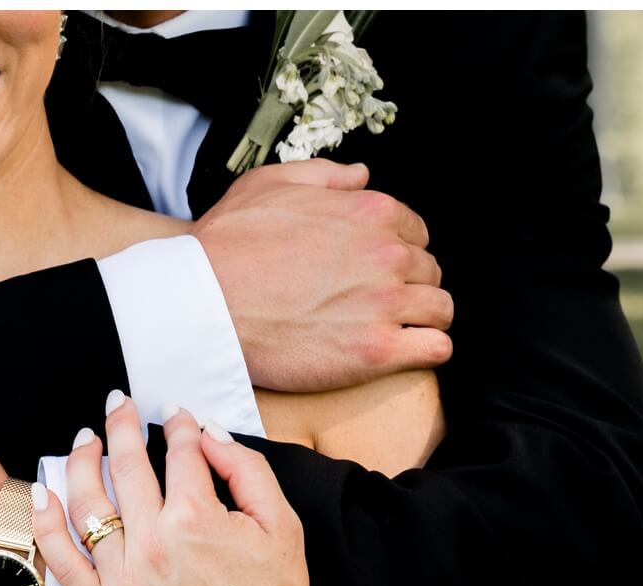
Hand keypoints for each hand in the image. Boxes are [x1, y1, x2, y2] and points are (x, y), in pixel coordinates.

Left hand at [31, 393, 326, 585]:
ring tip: (85, 440)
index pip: (179, 452)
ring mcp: (123, 579)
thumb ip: (246, 469)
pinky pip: (63, 562)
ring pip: (87, 505)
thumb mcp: (282, 525)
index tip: (176, 417)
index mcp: (197, 518)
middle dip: (122, 426)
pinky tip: (44, 492)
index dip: (179, 426)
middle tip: (118, 405)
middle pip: (125, 466)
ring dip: (82, 462)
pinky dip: (47, 525)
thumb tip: (206, 433)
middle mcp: (154, 544)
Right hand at [191, 159, 453, 392]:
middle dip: (410, 286)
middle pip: (429, 271)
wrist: (202, 301)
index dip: (398, 253)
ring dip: (423, 318)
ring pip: (441, 309)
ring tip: (393, 331)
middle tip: (376, 306)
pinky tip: (403, 353)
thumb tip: (361, 175)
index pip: (416, 233)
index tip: (376, 272)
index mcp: (370, 212)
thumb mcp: (270, 183)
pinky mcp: (377, 351)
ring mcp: (385, 304)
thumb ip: (325, 176)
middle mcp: (387, 254)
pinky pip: (436, 348)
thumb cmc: (227, 245)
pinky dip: (426, 350)